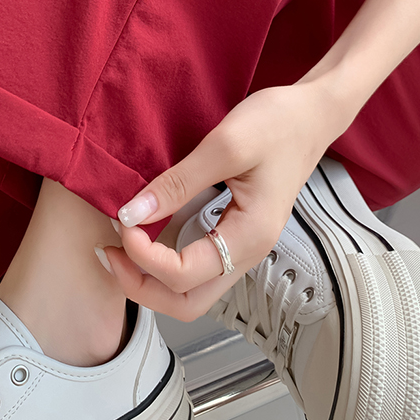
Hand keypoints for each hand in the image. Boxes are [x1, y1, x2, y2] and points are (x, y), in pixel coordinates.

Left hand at [102, 83, 347, 320]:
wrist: (311, 115)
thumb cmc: (278, 124)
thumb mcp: (226, 145)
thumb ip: (178, 182)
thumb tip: (132, 213)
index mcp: (249, 237)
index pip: (183, 275)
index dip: (143, 256)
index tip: (122, 220)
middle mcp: (247, 253)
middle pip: (186, 303)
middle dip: (140, 287)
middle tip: (108, 251)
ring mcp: (242, 247)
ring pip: (191, 292)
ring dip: (150, 279)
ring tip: (118, 247)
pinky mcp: (234, 234)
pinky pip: (196, 267)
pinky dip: (163, 263)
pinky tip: (143, 236)